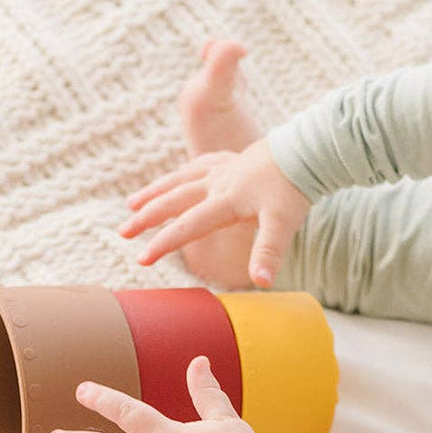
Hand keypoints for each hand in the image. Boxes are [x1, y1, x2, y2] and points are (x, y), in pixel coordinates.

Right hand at [119, 138, 310, 287]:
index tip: (142, 259)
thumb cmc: (295, 188)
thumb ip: (268, 253)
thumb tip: (261, 282)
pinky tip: (175, 179)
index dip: (163, 243)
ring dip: (154, 193)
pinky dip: (181, 174)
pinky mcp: (231, 160)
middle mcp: (217, 183)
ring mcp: (222, 169)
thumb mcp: (284, 224)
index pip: (187, 226)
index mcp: (225, 201)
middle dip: (146, 218)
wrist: (308, 150)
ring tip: (131, 204)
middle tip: (123, 232)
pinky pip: (197, 165)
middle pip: (173, 201)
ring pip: (179, 180)